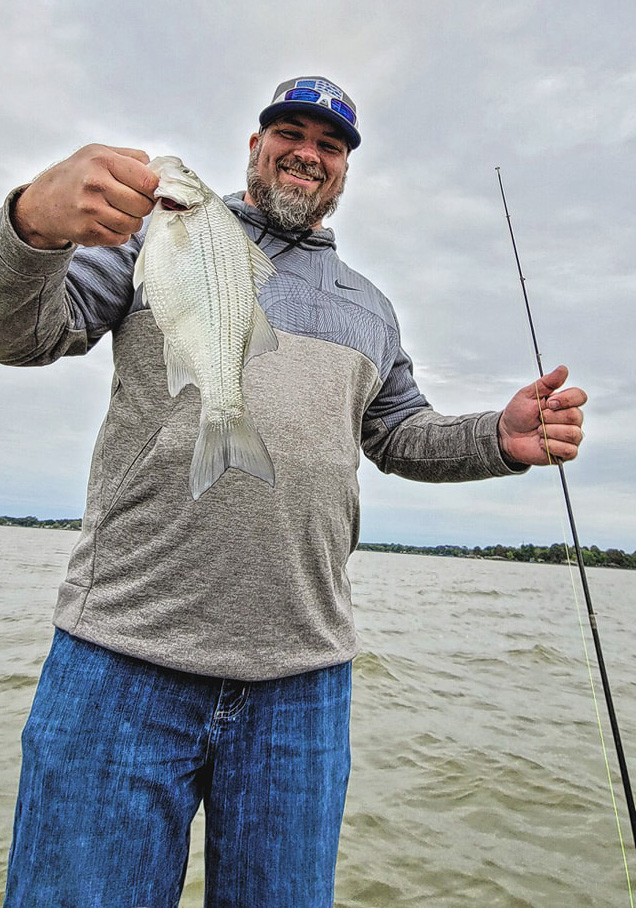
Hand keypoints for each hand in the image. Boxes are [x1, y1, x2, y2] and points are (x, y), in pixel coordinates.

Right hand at [12, 144, 159, 248]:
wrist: (44, 202)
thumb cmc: (77, 176)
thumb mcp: (100, 153)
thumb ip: (132, 158)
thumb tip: (161, 171)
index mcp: (102, 160)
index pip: (148, 181)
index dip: (153, 189)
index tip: (148, 190)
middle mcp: (95, 184)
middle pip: (144, 206)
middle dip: (142, 206)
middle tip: (130, 202)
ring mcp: (90, 210)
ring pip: (134, 225)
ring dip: (131, 221)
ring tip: (116, 212)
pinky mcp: (88, 232)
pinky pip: (121, 239)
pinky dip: (119, 233)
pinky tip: (106, 222)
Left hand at [498, 365, 586, 465]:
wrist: (507, 435)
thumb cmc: (518, 414)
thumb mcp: (528, 394)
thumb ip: (547, 382)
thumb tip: (563, 368)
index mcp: (565, 403)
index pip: (580, 396)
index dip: (566, 399)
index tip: (549, 402)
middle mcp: (572, 419)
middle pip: (575, 416)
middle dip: (551, 417)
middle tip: (539, 419)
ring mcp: (570, 436)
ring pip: (573, 433)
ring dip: (550, 432)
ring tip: (538, 431)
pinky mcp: (566, 452)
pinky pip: (569, 450)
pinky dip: (551, 446)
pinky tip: (541, 443)